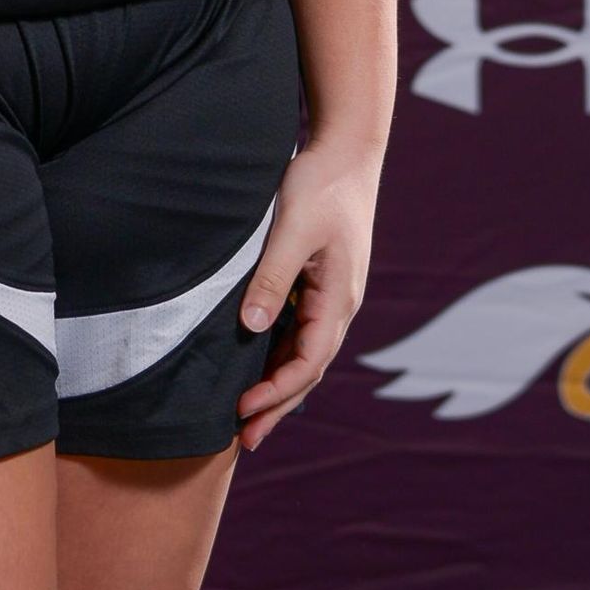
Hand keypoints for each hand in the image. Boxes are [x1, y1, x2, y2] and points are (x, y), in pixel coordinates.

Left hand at [234, 136, 381, 450]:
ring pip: (304, 352)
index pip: (308, 363)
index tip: (243, 412)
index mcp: (339, 298)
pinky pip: (300, 330)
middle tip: (244, 439)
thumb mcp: (292, 230)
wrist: (346, 150)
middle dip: (277, 405)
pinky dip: (280, 356)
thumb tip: (252, 330)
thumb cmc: (321, 185)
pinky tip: (258, 365)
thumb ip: (272, 279)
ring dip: (278, 385)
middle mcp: (339, 304)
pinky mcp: (319, 281)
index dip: (276, 393)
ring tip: (248, 416)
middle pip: (308, 368)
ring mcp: (331, 294)